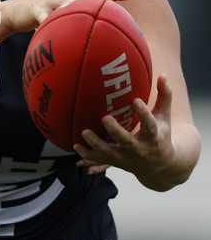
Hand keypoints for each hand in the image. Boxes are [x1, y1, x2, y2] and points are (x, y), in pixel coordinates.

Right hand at [5, 0, 130, 32]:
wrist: (15, 12)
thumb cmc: (43, 14)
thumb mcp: (62, 15)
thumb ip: (78, 20)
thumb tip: (99, 34)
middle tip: (118, 0)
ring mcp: (50, 0)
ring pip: (65, 0)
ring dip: (76, 4)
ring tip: (89, 10)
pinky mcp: (36, 8)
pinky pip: (42, 15)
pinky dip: (48, 20)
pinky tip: (53, 27)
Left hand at [74, 75, 179, 189]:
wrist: (159, 164)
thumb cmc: (160, 133)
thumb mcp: (164, 116)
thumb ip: (164, 96)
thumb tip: (162, 75)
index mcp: (154, 136)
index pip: (150, 124)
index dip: (143, 113)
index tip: (136, 100)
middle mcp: (140, 149)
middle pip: (127, 141)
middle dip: (116, 131)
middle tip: (105, 118)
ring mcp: (127, 157)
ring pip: (110, 152)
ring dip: (96, 144)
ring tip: (84, 132)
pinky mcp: (117, 162)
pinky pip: (100, 159)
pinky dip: (88, 154)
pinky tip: (75, 145)